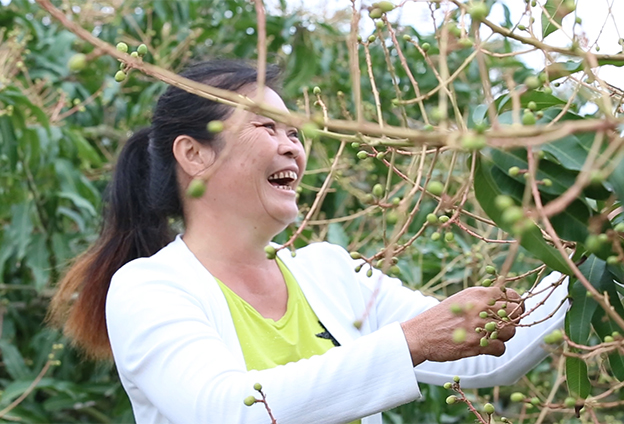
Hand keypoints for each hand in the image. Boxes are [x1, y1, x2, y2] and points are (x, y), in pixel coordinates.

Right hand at [400, 287, 523, 365]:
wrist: (421, 334)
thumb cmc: (441, 317)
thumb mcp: (461, 300)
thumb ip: (482, 299)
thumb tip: (504, 301)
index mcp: (479, 293)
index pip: (513, 295)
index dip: (516, 305)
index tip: (511, 311)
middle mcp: (481, 306)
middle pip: (516, 313)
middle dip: (513, 321)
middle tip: (502, 326)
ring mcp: (480, 325)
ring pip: (511, 331)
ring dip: (503, 336)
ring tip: (489, 337)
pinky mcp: (477, 344)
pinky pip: (501, 349)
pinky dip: (494, 350)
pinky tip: (483, 347)